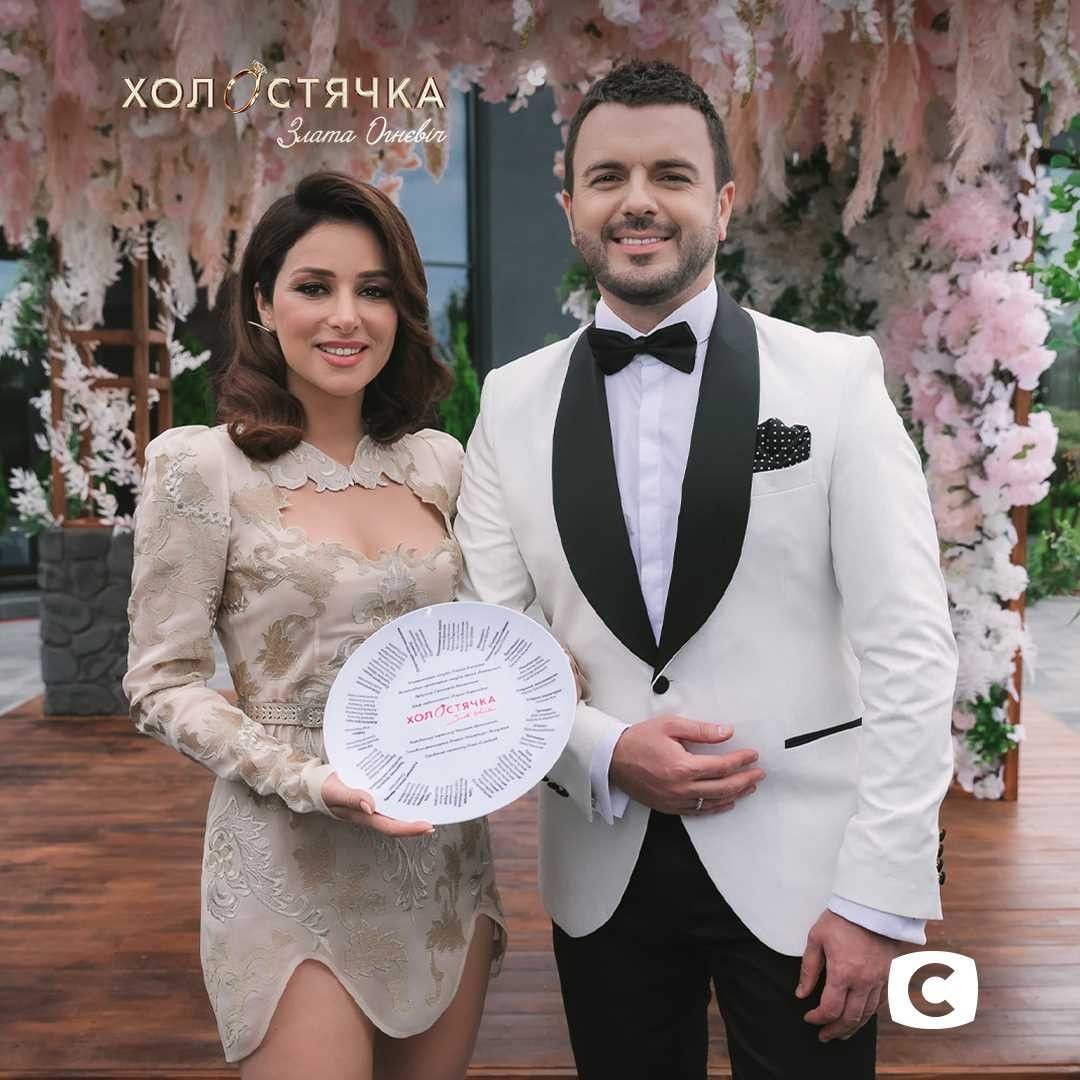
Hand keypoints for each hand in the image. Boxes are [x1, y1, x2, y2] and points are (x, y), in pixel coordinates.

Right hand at [320, 772, 434, 836]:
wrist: (315, 783)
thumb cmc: (324, 788)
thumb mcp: (335, 791)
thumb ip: (351, 798)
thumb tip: (371, 806)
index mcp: (364, 815)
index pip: (390, 826)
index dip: (409, 829)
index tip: (428, 826)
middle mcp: (372, 812)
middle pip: (399, 821)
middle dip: (418, 821)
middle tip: (442, 812)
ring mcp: (373, 805)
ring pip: (397, 811)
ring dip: (414, 808)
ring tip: (434, 800)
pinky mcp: (373, 795)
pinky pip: (391, 798)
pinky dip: (404, 795)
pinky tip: (415, 786)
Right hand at [609, 715, 764, 814]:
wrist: (612, 758)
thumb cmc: (639, 740)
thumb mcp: (670, 726)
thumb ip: (701, 731)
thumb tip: (725, 732)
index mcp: (683, 766)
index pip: (721, 766)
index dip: (740, 760)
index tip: (752, 755)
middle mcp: (681, 787)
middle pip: (722, 787)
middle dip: (744, 779)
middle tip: (759, 773)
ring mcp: (674, 800)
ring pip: (713, 802)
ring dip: (735, 794)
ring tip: (749, 786)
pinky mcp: (668, 806)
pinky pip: (697, 811)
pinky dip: (715, 807)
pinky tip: (727, 802)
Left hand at [796, 909, 903, 1040]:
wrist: (871, 906)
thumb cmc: (840, 919)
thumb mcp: (816, 939)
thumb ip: (808, 969)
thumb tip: (801, 993)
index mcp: (843, 973)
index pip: (830, 1008)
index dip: (818, 1018)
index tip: (809, 1018)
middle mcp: (863, 982)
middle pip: (850, 1018)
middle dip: (835, 1031)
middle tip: (824, 1036)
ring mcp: (879, 981)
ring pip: (866, 1015)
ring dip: (852, 1028)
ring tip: (840, 1033)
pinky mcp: (888, 977)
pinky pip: (879, 1004)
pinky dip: (867, 1015)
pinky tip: (859, 1017)